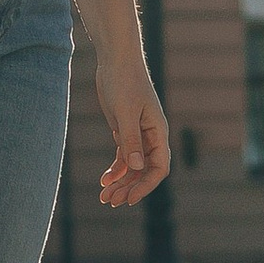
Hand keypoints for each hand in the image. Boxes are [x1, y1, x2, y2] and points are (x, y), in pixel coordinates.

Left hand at [95, 55, 171, 208]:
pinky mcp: (124, 130)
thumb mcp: (125, 112)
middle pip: (145, 171)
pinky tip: (104, 181)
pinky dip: (115, 169)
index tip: (129, 199)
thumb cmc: (124, 81)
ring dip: (121, 182)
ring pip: (133, 166)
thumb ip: (131, 140)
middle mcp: (151, 136)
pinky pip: (123, 156)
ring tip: (105, 197)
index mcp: (158, 131)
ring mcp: (138, 134)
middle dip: (130, 188)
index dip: (146, 186)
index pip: (159, 167)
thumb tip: (138, 167)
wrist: (115, 60)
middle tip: (111, 202)